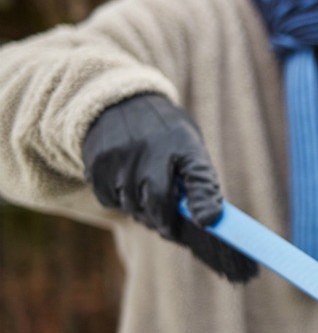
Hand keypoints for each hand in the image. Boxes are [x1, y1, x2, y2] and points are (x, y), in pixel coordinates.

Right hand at [82, 94, 257, 282]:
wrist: (121, 102)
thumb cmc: (165, 135)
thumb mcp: (189, 146)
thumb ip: (198, 180)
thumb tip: (206, 219)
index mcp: (184, 143)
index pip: (199, 175)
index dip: (204, 200)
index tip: (205, 222)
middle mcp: (151, 148)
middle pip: (158, 202)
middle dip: (165, 223)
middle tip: (169, 229)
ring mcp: (121, 157)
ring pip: (131, 205)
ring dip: (141, 212)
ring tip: (147, 201)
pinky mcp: (97, 164)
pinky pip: (109, 200)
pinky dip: (119, 201)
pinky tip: (126, 186)